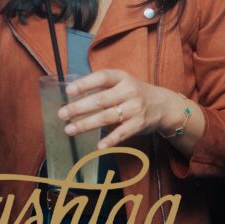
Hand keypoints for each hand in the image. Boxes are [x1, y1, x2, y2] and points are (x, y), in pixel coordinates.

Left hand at [58, 69, 180, 148]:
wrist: (162, 105)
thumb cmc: (133, 93)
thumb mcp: (121, 83)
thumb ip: (101, 87)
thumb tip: (71, 95)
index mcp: (121, 78)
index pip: (102, 77)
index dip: (85, 83)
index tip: (69, 91)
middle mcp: (129, 91)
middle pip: (101, 100)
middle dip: (79, 108)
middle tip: (62, 114)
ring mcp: (135, 108)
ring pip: (107, 117)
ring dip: (86, 124)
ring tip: (69, 129)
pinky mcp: (139, 124)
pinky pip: (122, 133)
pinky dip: (111, 140)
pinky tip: (98, 145)